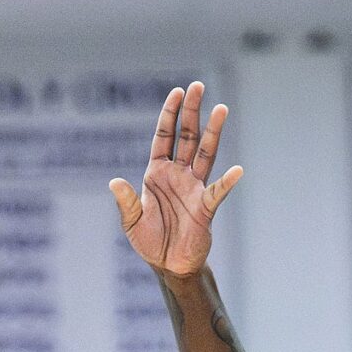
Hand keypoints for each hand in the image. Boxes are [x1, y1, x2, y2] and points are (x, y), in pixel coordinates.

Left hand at [110, 82, 242, 277]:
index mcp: (157, 173)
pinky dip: (227, 182)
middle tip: (198, 86)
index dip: (169, 115)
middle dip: (191, 112)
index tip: (177, 91)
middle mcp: (178, 175)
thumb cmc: (150, 241)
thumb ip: (125, 201)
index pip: (164, 137)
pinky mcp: (205, 207)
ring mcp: (194, 188)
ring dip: (213, 132)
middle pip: (186, 137)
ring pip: (205, 154)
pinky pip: (218, 191)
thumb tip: (114, 182)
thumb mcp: (132, 221)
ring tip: (221, 108)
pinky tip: (237, 170)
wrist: (168, 264)